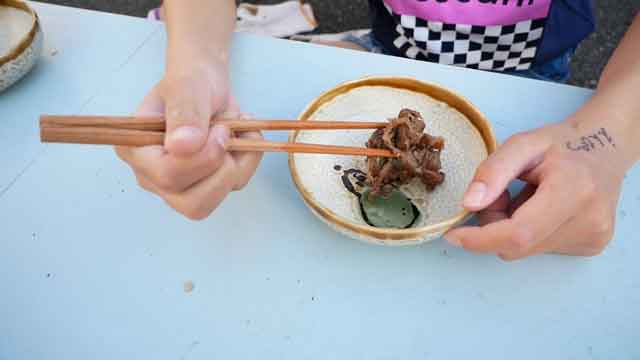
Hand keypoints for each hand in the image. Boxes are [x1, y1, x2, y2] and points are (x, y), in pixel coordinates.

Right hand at [115, 63, 261, 219]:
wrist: (206, 83)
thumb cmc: (189, 81)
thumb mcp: (186, 86)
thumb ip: (184, 113)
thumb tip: (182, 148)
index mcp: (136, 151)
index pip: (167, 176)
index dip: (202, 159)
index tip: (220, 129)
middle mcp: (153, 177)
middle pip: (191, 203)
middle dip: (220, 170)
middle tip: (227, 132)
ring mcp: (180, 186)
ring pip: (213, 201)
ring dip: (237, 164)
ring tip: (236, 130)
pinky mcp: (207, 185)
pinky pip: (234, 185)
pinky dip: (247, 160)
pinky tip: (242, 137)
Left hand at [444, 121, 624, 259]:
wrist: (605, 150)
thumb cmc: (561, 144)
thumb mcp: (522, 144)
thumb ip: (493, 172)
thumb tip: (469, 204)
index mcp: (573, 190)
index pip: (519, 232)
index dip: (481, 239)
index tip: (454, 234)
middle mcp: (589, 220)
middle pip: (517, 245)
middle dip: (493, 227)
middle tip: (500, 195)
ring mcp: (593, 237)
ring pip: (525, 250)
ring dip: (510, 230)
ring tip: (525, 198)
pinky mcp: (591, 246)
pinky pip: (539, 248)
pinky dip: (528, 233)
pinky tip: (540, 210)